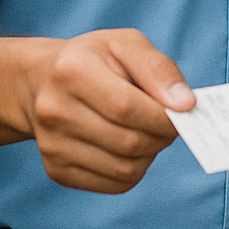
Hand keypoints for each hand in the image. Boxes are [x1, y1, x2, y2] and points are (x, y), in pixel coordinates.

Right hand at [23, 28, 194, 193]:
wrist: (42, 82)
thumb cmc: (94, 60)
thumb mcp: (126, 44)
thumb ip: (159, 69)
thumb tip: (186, 104)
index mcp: (72, 71)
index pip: (126, 107)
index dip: (164, 116)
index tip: (185, 112)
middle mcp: (55, 111)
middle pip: (128, 142)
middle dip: (162, 136)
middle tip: (169, 123)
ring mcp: (53, 145)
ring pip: (124, 169)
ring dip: (150, 154)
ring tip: (148, 132)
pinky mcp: (57, 171)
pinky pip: (114, 184)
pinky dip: (134, 170)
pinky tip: (130, 148)